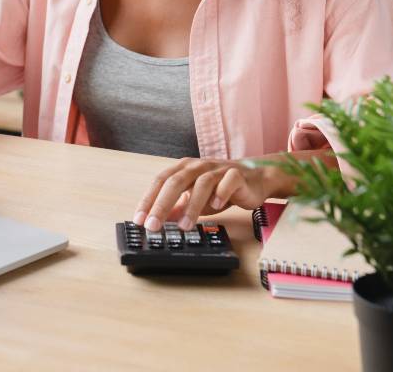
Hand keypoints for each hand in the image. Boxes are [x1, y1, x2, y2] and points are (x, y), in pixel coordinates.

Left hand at [132, 157, 270, 232]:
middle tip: (153, 225)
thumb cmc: (220, 188)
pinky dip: (221, 193)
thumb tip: (156, 220)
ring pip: (201, 183)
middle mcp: (198, 166)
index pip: (161, 181)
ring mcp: (218, 169)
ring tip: (184, 226)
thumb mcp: (194, 198)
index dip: (148, 199)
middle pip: (176, 181)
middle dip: (162, 204)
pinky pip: (228, 181)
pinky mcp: (237, 175)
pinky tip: (216, 207)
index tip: (139, 219)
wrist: (254, 179)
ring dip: (191, 206)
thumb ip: (176, 207)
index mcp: (184, 169)